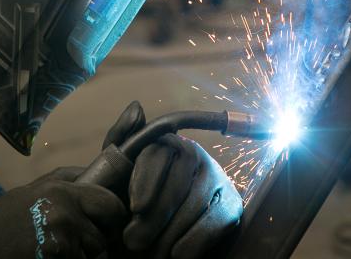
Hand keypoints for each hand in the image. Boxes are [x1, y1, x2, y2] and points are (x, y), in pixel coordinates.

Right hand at [0, 167, 126, 257]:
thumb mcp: (30, 192)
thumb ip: (65, 182)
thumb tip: (97, 174)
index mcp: (60, 191)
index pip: (110, 203)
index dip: (112, 215)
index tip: (106, 223)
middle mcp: (64, 213)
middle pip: (106, 233)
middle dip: (100, 240)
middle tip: (82, 243)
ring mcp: (60, 240)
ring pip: (93, 255)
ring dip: (81, 257)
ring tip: (54, 250)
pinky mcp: (56, 258)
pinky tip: (46, 258)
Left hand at [104, 102, 243, 258]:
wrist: (156, 234)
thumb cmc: (133, 200)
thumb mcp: (119, 172)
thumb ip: (121, 141)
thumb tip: (136, 107)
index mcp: (168, 142)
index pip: (160, 153)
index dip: (146, 180)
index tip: (134, 208)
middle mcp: (197, 154)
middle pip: (178, 180)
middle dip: (155, 215)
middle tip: (133, 242)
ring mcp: (217, 178)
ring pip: (196, 202)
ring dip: (170, 233)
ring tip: (150, 253)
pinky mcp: (231, 204)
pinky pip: (215, 221)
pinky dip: (194, 241)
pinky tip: (177, 254)